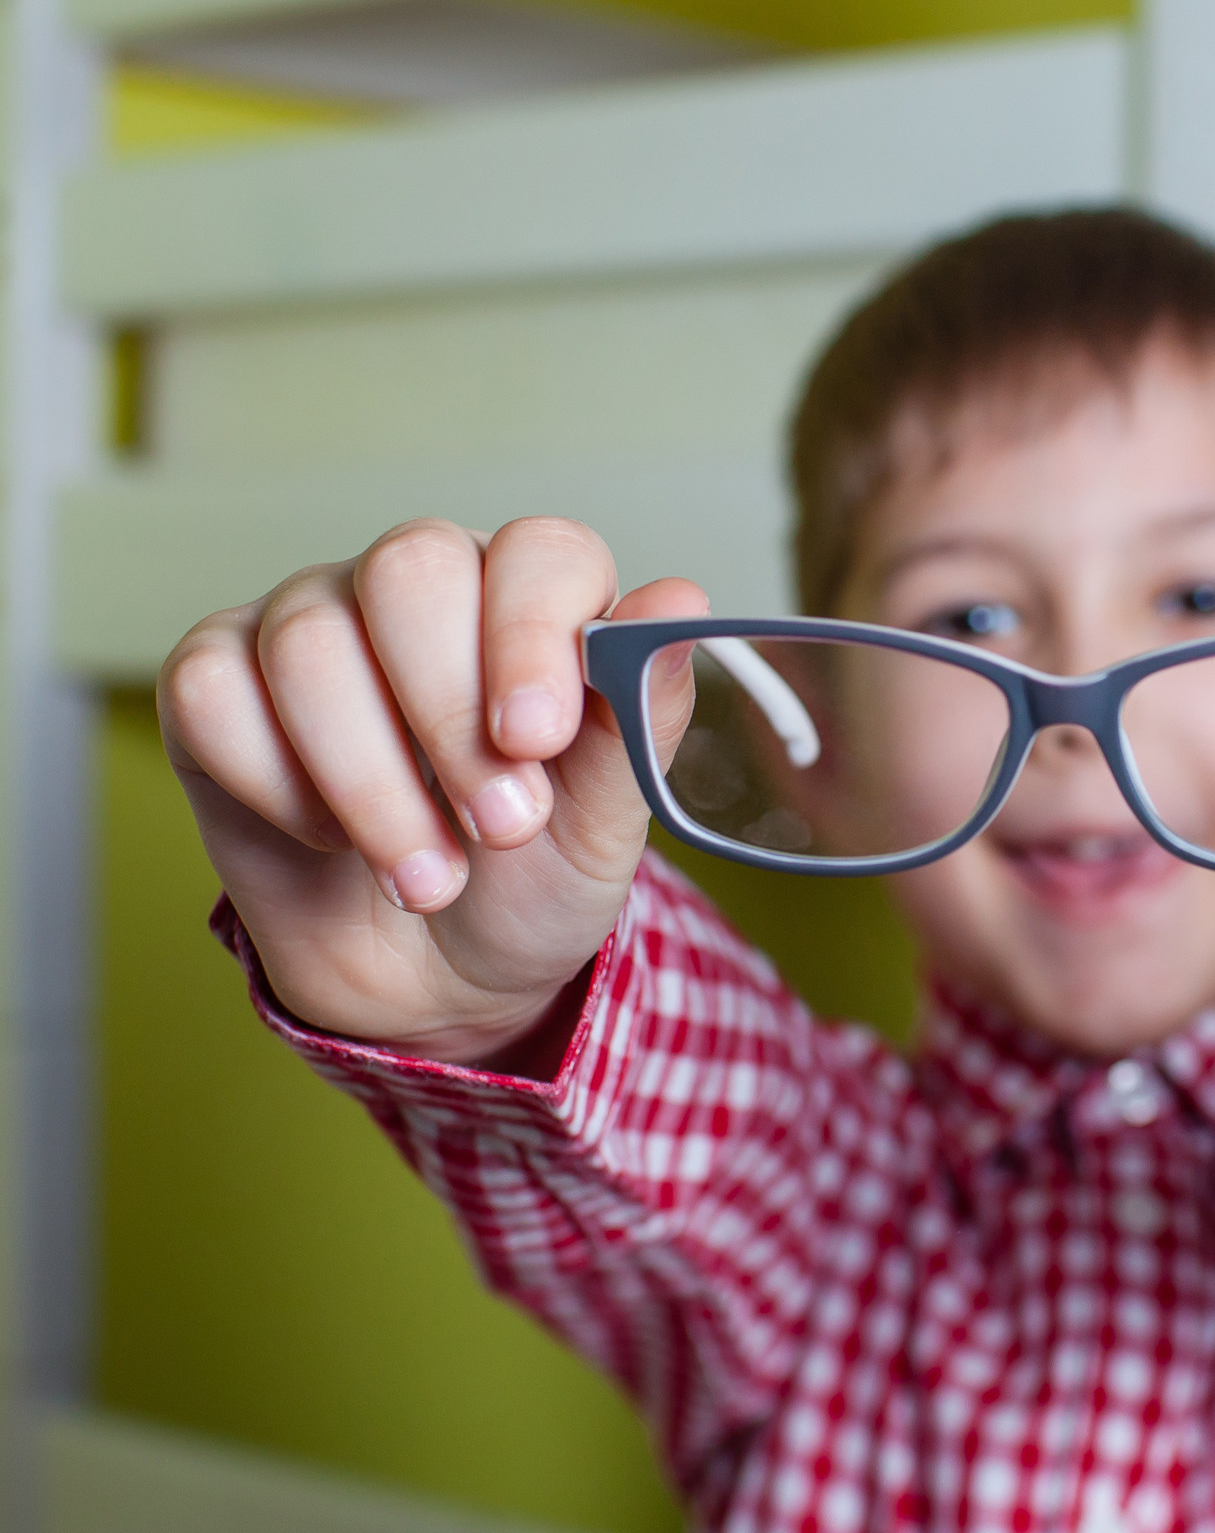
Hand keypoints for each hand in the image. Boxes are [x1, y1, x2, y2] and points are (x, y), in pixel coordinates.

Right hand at [158, 517, 704, 1064]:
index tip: (538, 739)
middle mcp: (422, 590)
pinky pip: (215, 696)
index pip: (537, 551)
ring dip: (373, 785)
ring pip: (308, 645)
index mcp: (533, 600)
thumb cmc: (537, 876)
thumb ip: (641, 711)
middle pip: (410, 570)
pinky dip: (279, 788)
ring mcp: (311, 626)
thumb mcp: (610, 818)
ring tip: (431, 876)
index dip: (533, 635)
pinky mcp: (217, 685)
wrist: (446, 981)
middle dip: (450, 717)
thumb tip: (680, 601)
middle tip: (500, 829)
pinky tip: (330, 840)